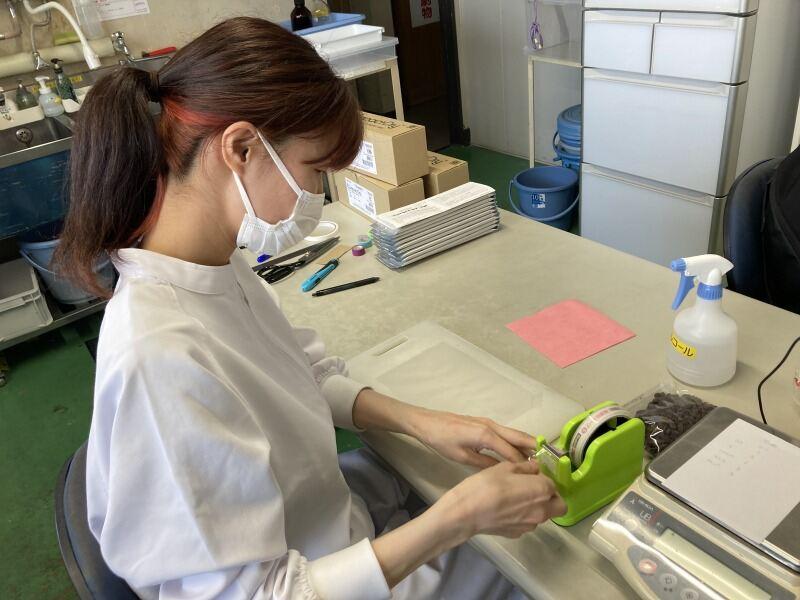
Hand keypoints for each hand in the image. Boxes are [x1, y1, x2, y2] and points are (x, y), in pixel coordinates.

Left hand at [411, 409, 537, 468]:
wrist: (427, 423)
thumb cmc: (442, 441)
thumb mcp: (462, 457)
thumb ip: (484, 464)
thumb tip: (504, 471)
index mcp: (486, 435)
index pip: (513, 452)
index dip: (526, 465)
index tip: (538, 476)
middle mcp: (492, 426)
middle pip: (519, 437)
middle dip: (535, 449)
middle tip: (548, 464)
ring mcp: (489, 423)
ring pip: (514, 433)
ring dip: (527, 445)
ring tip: (538, 460)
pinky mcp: (485, 423)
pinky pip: (506, 433)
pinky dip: (516, 442)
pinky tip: (518, 453)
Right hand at [441, 460, 566, 538]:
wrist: (466, 513)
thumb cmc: (486, 485)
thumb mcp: (505, 467)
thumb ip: (525, 468)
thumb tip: (535, 468)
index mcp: (542, 490)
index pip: (553, 483)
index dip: (542, 477)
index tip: (531, 475)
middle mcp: (542, 510)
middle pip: (559, 505)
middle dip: (551, 497)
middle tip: (533, 489)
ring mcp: (530, 525)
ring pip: (543, 515)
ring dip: (536, 507)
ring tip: (514, 499)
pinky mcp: (518, 534)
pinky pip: (527, 523)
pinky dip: (521, 516)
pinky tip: (504, 510)